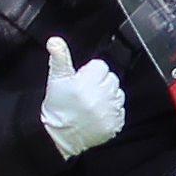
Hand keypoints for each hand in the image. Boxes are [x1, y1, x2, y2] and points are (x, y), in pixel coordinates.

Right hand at [40, 36, 128, 157]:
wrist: (59, 136)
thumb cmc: (57, 106)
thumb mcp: (56, 79)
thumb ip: (60, 57)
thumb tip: (55, 40)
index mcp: (84, 84)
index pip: (101, 66)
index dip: (91, 72)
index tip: (82, 81)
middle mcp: (99, 98)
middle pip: (111, 79)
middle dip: (100, 83)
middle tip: (86, 93)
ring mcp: (108, 113)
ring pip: (118, 94)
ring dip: (108, 97)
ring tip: (92, 104)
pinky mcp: (114, 125)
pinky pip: (121, 111)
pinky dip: (112, 113)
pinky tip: (98, 115)